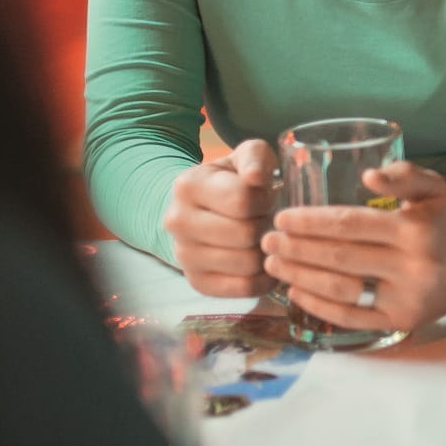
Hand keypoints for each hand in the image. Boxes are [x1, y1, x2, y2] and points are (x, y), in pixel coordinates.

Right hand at [162, 139, 276, 297]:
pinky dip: (263, 278)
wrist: (204, 208)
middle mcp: (177, 221)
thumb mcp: (246, 157)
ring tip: (266, 239)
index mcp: (188, 185)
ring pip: (247, 263)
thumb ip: (256, 158)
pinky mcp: (197, 282)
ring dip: (267, 252)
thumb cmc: (234, 179)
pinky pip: (243, 288)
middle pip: (245, 234)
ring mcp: (183, 255)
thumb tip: (256, 177)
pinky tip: (265, 262)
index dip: (266, 200)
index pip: (242, 200)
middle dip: (266, 226)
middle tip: (268, 220)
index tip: (266, 198)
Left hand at [261, 161, 445, 331]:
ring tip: (274, 265)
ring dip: (301, 277)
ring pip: (342, 289)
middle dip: (297, 249)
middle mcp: (413, 266)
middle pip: (340, 257)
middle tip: (267, 241)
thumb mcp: (433, 188)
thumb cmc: (442, 220)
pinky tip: (296, 292)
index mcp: (416, 229)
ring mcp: (407, 298)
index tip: (282, 218)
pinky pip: (351, 317)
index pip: (351, 224)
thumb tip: (368, 176)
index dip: (311, 222)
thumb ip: (404, 174)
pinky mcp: (400, 322)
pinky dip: (319, 306)